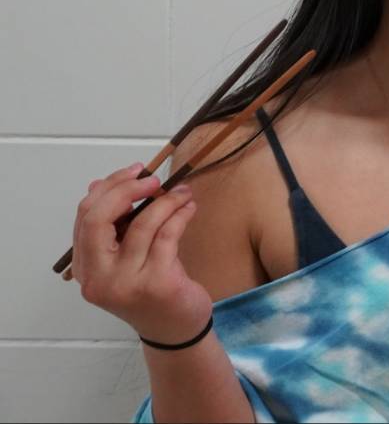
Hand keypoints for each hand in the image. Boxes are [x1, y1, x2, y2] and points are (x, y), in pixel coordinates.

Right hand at [70, 164, 213, 343]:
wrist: (174, 330)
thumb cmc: (151, 288)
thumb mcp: (125, 258)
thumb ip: (113, 226)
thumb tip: (97, 184)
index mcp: (86, 269)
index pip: (85, 218)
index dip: (108, 188)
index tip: (134, 172)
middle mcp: (98, 278)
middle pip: (99, 219)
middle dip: (127, 189)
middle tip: (155, 179)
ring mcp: (126, 282)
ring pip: (142, 224)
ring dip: (166, 201)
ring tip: (183, 192)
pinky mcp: (157, 283)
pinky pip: (167, 235)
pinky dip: (180, 214)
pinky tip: (189, 207)